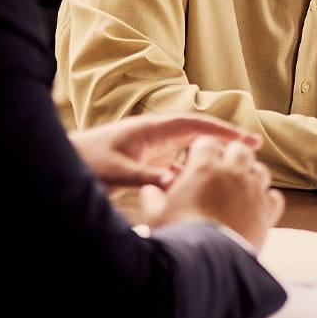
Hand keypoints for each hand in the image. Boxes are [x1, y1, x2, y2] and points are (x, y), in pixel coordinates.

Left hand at [70, 113, 260, 188]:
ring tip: (234, 176)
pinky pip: (179, 168)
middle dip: (226, 144)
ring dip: (210, 162)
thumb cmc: (86, 162)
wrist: (63, 163)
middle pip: (200, 136)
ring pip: (191, 154)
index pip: (197, 125)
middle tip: (253, 157)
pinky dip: (193, 177)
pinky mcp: (149, 163)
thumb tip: (174, 183)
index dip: (225, 132)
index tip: (249, 140)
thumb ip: (145, 178)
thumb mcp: (116, 172)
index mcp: (153, 130)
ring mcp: (154, 149)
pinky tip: (203, 192)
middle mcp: (158, 136)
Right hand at [147, 135, 282, 249]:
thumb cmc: (177, 236)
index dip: (202, 149)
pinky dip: (267, 199)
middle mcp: (233, 173)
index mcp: (204, 168)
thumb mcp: (156, 215)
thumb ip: (153, 198)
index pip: (207, 142)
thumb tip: (148, 191)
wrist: (205, 262)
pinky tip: (256, 207)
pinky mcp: (267, 212)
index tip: (197, 157)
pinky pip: (274, 197)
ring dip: (251, 176)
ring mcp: (253, 191)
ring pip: (260, 171)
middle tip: (222, 169)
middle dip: (231, 155)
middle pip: (240, 150)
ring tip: (239, 189)